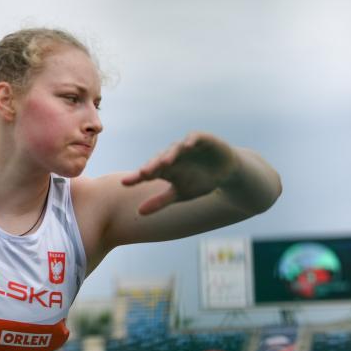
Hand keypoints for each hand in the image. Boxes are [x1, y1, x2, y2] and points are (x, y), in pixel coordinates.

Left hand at [121, 132, 238, 214]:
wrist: (225, 171)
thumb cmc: (199, 181)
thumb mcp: (179, 194)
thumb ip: (160, 201)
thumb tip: (139, 213)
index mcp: (164, 169)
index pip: (147, 172)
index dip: (136, 177)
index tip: (124, 183)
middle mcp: (172, 156)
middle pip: (159, 160)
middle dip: (152, 166)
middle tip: (144, 174)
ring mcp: (186, 147)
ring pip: (174, 149)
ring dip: (170, 155)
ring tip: (164, 163)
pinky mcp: (202, 140)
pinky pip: (195, 138)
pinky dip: (191, 141)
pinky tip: (188, 145)